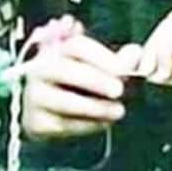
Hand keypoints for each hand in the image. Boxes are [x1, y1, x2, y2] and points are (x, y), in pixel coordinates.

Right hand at [22, 15, 141, 139]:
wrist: (46, 111)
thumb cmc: (75, 83)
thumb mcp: (94, 67)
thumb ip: (117, 60)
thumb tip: (136, 53)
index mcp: (56, 48)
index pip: (76, 46)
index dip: (100, 55)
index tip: (122, 67)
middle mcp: (39, 70)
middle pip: (65, 70)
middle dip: (95, 80)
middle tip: (119, 90)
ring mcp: (35, 96)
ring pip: (65, 101)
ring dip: (96, 107)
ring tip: (118, 111)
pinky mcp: (37, 122)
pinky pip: (65, 124)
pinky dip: (88, 125)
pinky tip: (104, 122)